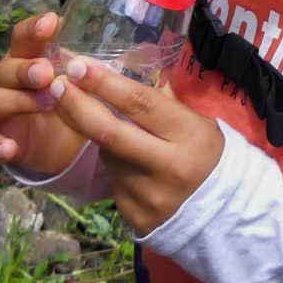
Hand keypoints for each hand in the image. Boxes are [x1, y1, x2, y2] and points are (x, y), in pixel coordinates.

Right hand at [0, 12, 87, 173]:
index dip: (33, 29)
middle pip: (4, 69)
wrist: (61, 146)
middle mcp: (6, 83)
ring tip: (47, 104)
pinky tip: (7, 148)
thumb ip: (90, 67)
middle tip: (46, 72)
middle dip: (24, 69)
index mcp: (26, 61)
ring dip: (17, 100)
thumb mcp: (81, 84)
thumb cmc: (69, 101)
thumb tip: (130, 51)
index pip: (23, 38)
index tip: (52, 21)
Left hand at [50, 56, 224, 234]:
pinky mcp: (136, 216)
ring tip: (120, 137)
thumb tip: (126, 68)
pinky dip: (116, 169)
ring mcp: (149, 195)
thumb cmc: (210, 155)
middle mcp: (168, 166)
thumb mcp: (198, 123)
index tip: (77, 65)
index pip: (140, 104)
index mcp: (189, 135)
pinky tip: (133, 170)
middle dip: (77, 105)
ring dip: (101, 140)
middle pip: (109, 131)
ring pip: (108, 157)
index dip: (104, 83)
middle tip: (56, 84)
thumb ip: (163, 102)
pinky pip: (114, 183)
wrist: (226, 214)